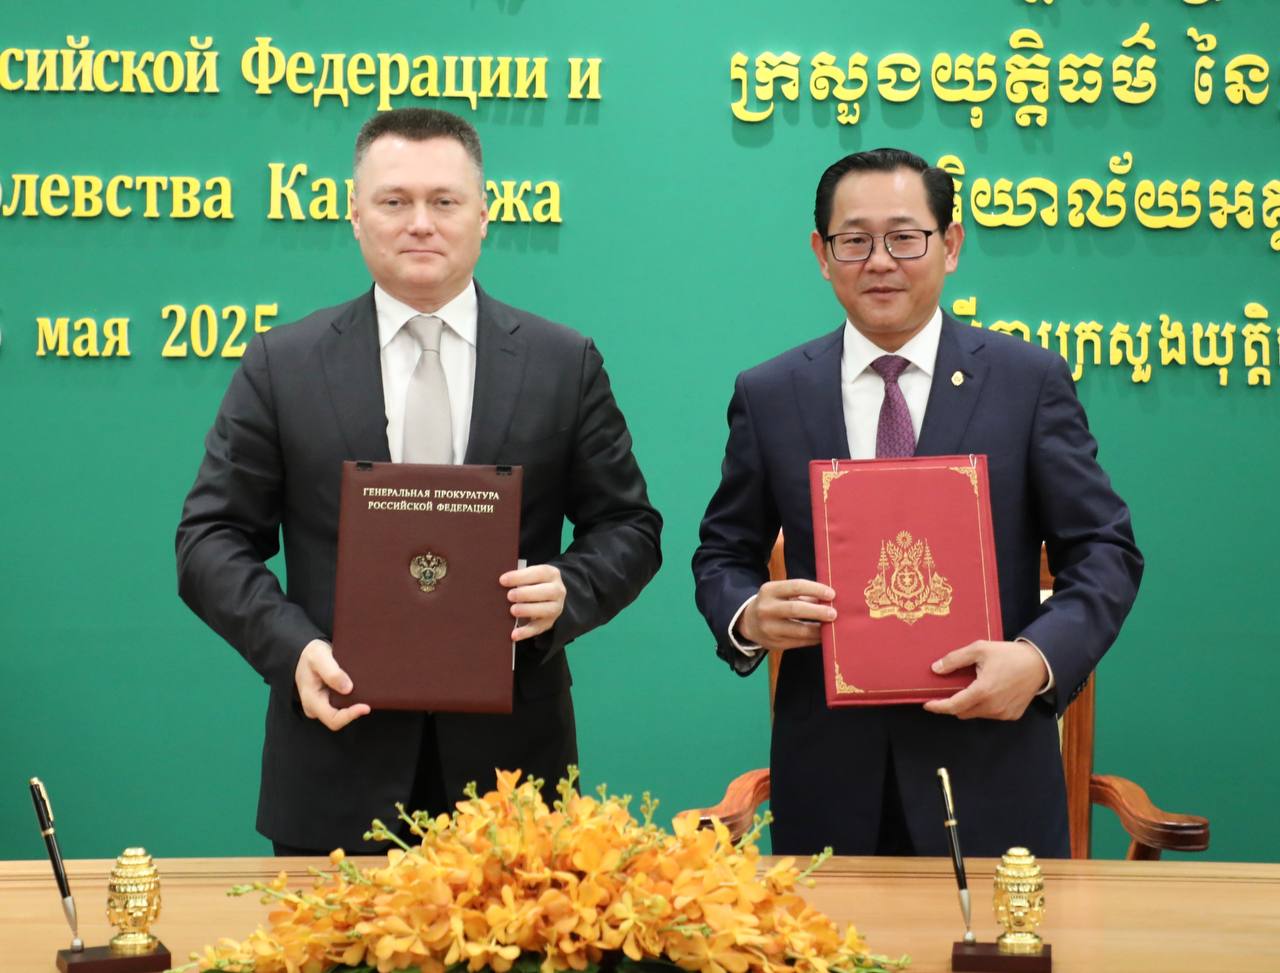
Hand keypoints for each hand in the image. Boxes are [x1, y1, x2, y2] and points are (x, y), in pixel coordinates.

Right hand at [294, 639, 370, 730]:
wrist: (306, 654)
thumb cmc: (310, 656)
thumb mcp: (318, 657)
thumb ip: (331, 673)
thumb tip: (348, 689)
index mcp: (311, 700)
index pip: (332, 719)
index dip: (350, 716)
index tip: (366, 707)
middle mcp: (316, 707)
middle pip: (340, 718)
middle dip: (355, 710)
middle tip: (370, 699)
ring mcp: (323, 705)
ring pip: (343, 711)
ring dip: (355, 704)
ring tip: (367, 693)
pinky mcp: (330, 701)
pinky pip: (344, 704)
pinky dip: (354, 699)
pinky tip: (362, 691)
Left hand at [499, 564, 565, 641]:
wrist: (548, 595)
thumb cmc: (532, 583)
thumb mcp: (529, 575)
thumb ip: (518, 577)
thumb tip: (500, 582)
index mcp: (551, 574)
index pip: (538, 573)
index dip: (520, 577)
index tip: (502, 580)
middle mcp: (557, 591)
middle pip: (546, 592)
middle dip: (526, 594)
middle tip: (509, 595)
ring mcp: (555, 608)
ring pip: (546, 610)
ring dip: (528, 610)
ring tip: (512, 610)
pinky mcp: (548, 623)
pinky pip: (538, 628)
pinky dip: (526, 632)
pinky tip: (514, 634)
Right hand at [738, 579, 836, 651]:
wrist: (749, 622)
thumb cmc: (773, 603)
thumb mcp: (781, 593)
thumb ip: (803, 595)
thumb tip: (829, 599)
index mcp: (769, 590)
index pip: (796, 586)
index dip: (816, 590)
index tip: (832, 594)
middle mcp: (766, 609)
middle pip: (796, 609)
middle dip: (818, 612)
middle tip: (834, 614)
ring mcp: (769, 628)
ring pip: (799, 630)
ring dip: (818, 629)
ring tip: (831, 627)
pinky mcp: (774, 644)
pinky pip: (799, 642)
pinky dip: (814, 639)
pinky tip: (823, 636)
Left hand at [923, 640, 1048, 720]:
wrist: (1040, 664)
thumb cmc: (1008, 654)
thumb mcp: (979, 649)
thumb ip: (955, 659)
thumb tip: (935, 669)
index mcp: (982, 692)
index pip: (953, 706)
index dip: (938, 707)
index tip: (927, 704)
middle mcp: (992, 707)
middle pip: (962, 712)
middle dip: (953, 704)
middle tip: (951, 690)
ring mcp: (1003, 714)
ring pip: (976, 714)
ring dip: (969, 705)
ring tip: (973, 687)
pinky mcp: (1012, 715)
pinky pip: (990, 714)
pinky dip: (984, 707)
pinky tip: (989, 692)